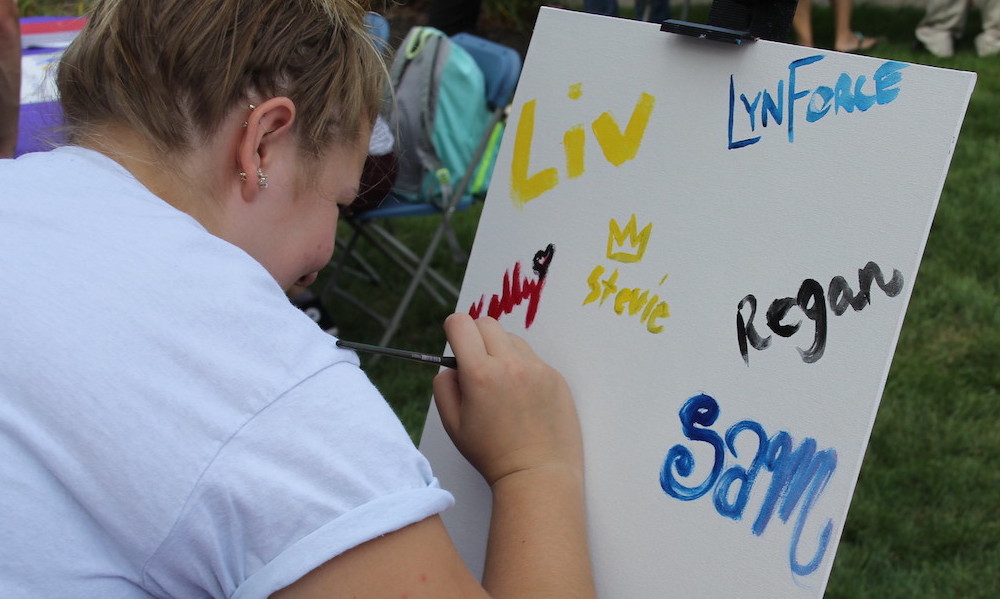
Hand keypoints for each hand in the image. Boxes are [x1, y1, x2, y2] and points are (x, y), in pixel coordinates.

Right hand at [432, 314, 582, 486]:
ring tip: (502, 387)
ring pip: (512, 339)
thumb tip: (452, 364)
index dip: (453, 331)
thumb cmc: (491, 454)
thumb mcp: (452, 424)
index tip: (455, 346)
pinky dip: (523, 369)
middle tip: (477, 366)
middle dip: (476, 338)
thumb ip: (444, 386)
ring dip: (501, 351)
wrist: (537, 474)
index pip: (461, 323)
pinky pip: (532, 359)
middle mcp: (510, 364)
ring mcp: (537, 368)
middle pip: (487, 323)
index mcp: (480, 374)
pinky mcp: (555, 377)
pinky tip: (523, 399)